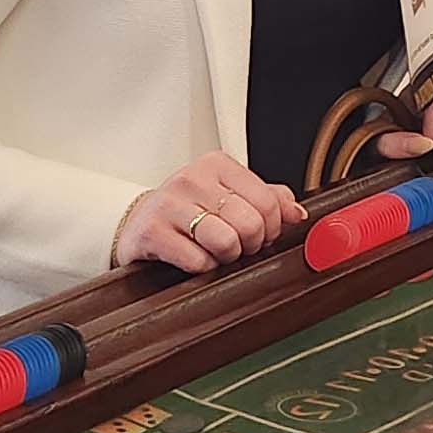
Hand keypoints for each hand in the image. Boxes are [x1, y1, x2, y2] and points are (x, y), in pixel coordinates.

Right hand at [113, 152, 304, 273]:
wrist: (136, 223)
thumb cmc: (187, 212)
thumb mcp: (227, 196)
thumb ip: (267, 199)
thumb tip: (296, 214)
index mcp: (216, 164)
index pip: (268, 201)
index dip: (271, 227)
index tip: (259, 234)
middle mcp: (192, 178)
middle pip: (250, 223)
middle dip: (250, 244)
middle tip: (238, 246)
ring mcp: (169, 204)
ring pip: (226, 242)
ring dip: (227, 257)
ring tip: (216, 252)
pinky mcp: (152, 232)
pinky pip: (198, 261)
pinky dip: (203, 267)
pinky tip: (192, 258)